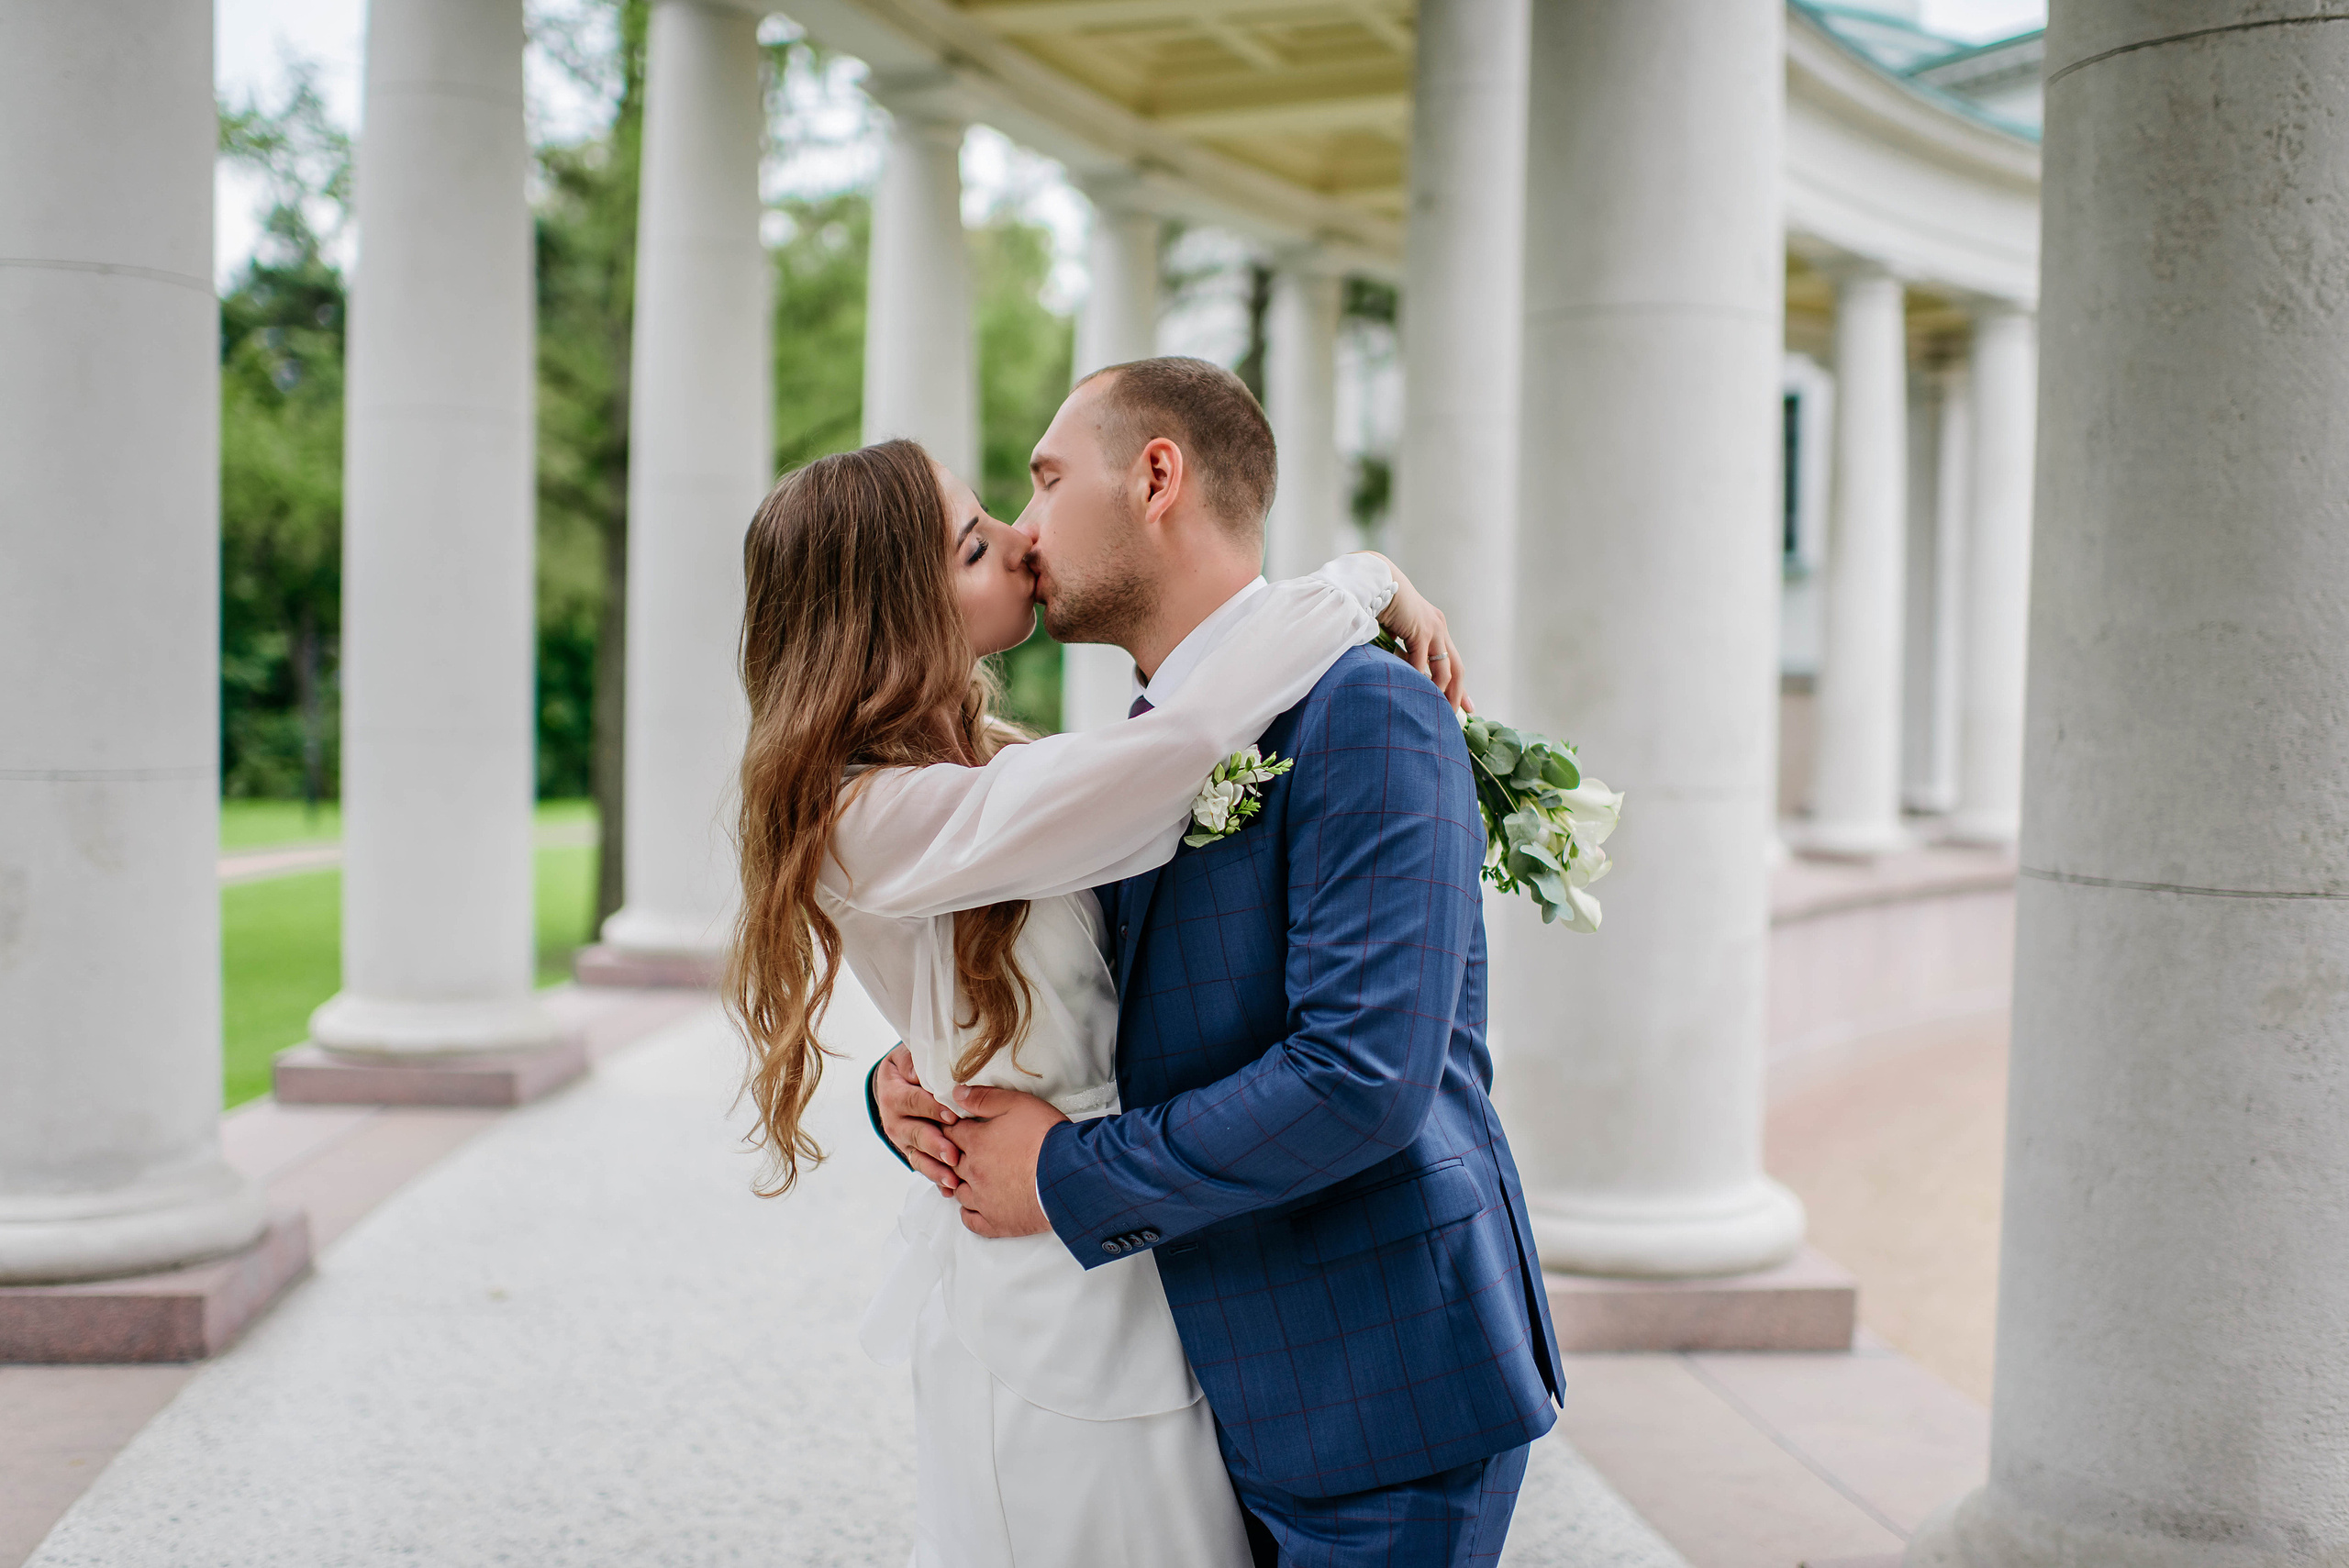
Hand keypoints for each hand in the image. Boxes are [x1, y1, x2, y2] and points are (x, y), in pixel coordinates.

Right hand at [875, 1044, 961, 1193]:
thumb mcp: (907, 1057)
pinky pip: (923, 1168)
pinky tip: (949, 1190)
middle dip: (936, 1145)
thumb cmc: (910, 1067)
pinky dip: (936, 1179)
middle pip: (916, 1134)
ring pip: (919, 1156)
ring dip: (936, 1169)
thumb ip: (913, 1062)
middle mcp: (894, 1121)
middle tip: (953, 1154)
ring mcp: (903, 1140)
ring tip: (953, 1180)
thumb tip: (917, 1072)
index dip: (932, 1108)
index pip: (913, 1101)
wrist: (898, 1083)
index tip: (952, 1115)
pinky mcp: (912, 1152)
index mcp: (893, 1094)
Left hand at [943, 1084, 1066, 1238]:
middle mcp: (974, 1172)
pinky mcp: (997, 1222)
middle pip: (951, 1163)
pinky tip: (974, 1206)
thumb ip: (985, 1098)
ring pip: (959, 1192)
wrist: (1068, 1174)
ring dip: (960, 1183)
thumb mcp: (1017, 1104)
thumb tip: (957, 1094)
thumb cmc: (1046, 1138)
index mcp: (976, 1142)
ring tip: (968, 1177)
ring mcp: (984, 1200)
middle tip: (959, 1151)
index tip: (953, 1127)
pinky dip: (968, 1213)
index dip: (951, 1128)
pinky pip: (971, 1221)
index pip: (950, 1133)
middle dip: (953, 1155)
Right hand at [1360, 553, 1469, 711]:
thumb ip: (1403, 651)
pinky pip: (1421, 662)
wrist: (1375, 580)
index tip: (1468, 707)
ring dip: (1439, 692)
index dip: (1460, 686)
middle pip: (1457, 669)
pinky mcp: (1422, 630)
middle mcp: (1440, 628)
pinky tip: (1411, 690)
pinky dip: (1417, 679)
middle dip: (1458, 694)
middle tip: (1455, 716)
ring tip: (1431, 710)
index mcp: (1435, 627)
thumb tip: (1402, 673)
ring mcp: (1433, 628)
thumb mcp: (1396, 632)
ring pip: (1444, 670)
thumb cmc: (1379, 604)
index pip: (1452, 662)